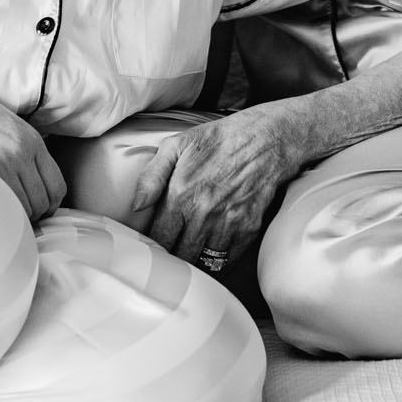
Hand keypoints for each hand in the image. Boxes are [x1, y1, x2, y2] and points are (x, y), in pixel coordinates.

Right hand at [0, 58, 62, 220]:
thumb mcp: (8, 126)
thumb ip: (24, 153)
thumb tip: (32, 187)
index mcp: (32, 141)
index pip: (57, 188)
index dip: (48, 205)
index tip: (34, 207)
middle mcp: (21, 154)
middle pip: (41, 204)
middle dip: (30, 214)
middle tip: (12, 211)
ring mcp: (0, 164)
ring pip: (21, 209)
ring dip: (12, 215)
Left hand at [135, 105, 307, 264]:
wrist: (264, 139)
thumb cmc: (219, 140)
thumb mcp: (177, 145)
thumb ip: (151, 176)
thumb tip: (136, 205)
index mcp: (180, 195)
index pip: (159, 238)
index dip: (154, 246)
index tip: (154, 246)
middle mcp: (202, 213)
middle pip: (180, 255)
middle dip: (173, 257)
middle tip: (171, 254)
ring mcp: (227, 223)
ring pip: (204, 261)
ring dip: (196, 261)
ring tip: (190, 257)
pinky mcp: (248, 228)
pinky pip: (228, 258)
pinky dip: (219, 261)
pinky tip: (213, 252)